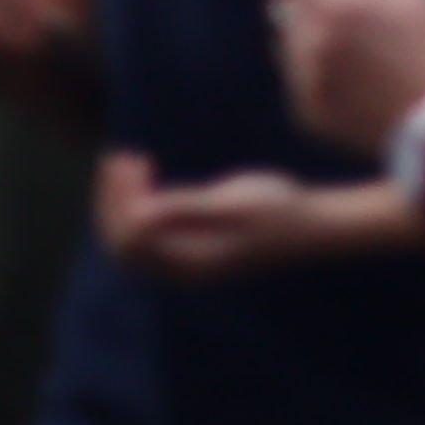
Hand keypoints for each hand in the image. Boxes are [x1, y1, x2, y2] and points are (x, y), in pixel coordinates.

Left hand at [95, 154, 413, 281]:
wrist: (312, 226)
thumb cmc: (278, 210)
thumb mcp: (233, 202)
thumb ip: (185, 209)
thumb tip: (139, 215)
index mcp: (189, 262)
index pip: (131, 239)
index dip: (119, 201)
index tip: (131, 159)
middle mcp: (181, 269)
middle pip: (123, 245)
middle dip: (112, 201)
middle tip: (119, 156)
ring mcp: (187, 261)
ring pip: (132, 241)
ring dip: (122, 203)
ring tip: (128, 161)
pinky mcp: (194, 247)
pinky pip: (149, 233)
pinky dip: (139, 206)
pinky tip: (148, 176)